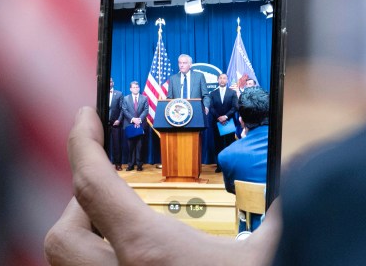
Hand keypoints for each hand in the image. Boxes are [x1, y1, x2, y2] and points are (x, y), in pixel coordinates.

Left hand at [45, 108, 281, 264]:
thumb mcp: (272, 252)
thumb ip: (282, 207)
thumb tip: (302, 165)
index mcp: (149, 253)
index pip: (92, 185)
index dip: (82, 142)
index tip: (86, 116)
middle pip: (63, 234)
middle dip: (80, 203)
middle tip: (116, 188)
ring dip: (88, 240)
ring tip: (125, 227)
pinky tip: (140, 263)